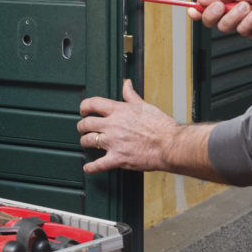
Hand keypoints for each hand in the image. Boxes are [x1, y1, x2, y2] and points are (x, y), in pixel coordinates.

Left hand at [78, 80, 224, 181]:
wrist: (170, 144)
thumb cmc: (161, 126)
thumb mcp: (144, 105)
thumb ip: (131, 95)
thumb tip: (126, 83)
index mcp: (119, 111)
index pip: (93, 104)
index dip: (84, 107)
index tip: (83, 110)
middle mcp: (113, 125)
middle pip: (86, 123)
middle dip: (81, 126)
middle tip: (82, 128)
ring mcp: (113, 142)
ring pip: (88, 141)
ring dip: (84, 142)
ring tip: (86, 143)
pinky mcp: (118, 158)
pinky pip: (98, 165)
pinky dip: (91, 168)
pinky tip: (88, 168)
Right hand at [188, 0, 251, 39]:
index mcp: (223, 2)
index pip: (204, 10)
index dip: (196, 12)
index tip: (192, 11)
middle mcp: (229, 14)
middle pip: (210, 22)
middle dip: (213, 14)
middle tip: (221, 5)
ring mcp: (239, 24)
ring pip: (225, 27)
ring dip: (236, 15)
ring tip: (248, 5)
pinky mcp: (251, 32)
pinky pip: (242, 31)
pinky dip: (250, 20)